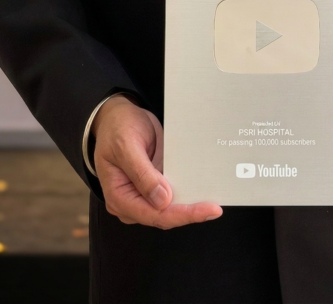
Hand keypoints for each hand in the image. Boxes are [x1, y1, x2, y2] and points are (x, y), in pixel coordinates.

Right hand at [92, 95, 221, 228]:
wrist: (117, 116)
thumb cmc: (117, 128)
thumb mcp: (126, 145)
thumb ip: (142, 174)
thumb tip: (162, 200)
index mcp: (119, 197)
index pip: (153, 215)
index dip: (182, 214)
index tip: (207, 210)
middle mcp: (130, 202)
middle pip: (164, 216)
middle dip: (189, 213)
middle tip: (215, 208)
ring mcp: (142, 195)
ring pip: (170, 208)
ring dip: (190, 205)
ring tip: (213, 202)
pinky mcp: (153, 186)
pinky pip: (172, 194)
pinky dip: (187, 193)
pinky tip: (203, 189)